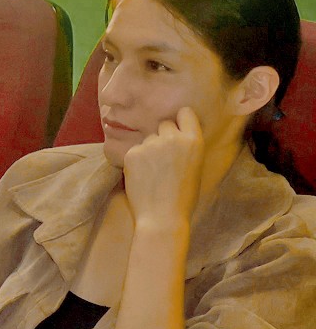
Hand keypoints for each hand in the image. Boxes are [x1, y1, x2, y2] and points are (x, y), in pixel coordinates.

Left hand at [121, 107, 204, 230]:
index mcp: (193, 140)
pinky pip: (134, 151)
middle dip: (162, 136)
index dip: (180, 120)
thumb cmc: (183, 196)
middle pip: (163, 124)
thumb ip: (186, 146)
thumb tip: (176, 133)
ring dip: (148, 150)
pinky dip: (136, 161)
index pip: (184, 112)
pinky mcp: (132, 153)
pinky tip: (142, 177)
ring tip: (153, 172)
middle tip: (163, 157)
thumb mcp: (195, 165)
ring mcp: (151, 145)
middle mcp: (172, 138)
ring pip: (147, 139)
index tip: (177, 127)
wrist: (163, 216)